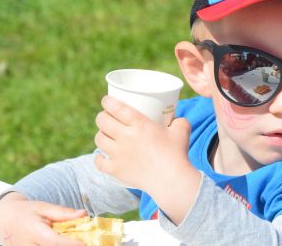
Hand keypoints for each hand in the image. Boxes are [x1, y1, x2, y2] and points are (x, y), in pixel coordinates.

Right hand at [0, 192, 86, 245]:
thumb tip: (84, 214)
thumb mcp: (44, 207)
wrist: (6, 221)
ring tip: (73, 241)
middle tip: (83, 241)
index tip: (84, 243)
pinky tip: (64, 242)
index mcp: (33, 232)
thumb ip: (63, 213)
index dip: (69, 244)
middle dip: (68, 245)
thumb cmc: (27, 212)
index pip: (53, 241)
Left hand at [94, 96, 200, 223]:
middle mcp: (125, 137)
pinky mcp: (116, 170)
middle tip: (107, 118)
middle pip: (102, 121)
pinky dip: (99, 158)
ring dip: (101, 135)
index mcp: (140, 124)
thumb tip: (176, 119)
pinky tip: (103, 156)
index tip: (107, 100)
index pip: (116, 107)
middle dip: (102, 117)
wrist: (171, 180)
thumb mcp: (182, 130)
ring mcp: (118, 154)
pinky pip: (99, 162)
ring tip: (106, 135)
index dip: (108, 101)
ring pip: (99, 139)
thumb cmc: (177, 154)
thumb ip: (178, 121)